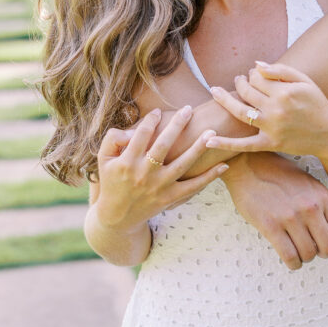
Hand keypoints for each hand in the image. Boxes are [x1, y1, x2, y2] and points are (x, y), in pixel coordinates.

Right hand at [95, 106, 228, 230]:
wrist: (117, 217)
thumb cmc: (112, 182)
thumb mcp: (103, 160)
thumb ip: (113, 139)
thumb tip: (131, 129)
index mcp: (127, 162)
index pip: (141, 135)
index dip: (151, 120)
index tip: (159, 111)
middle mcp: (144, 174)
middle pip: (163, 145)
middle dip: (177, 125)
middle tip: (189, 109)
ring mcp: (159, 187)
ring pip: (182, 164)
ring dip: (198, 147)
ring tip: (211, 132)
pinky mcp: (170, 198)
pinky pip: (193, 187)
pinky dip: (209, 177)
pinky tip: (224, 165)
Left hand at [208, 62, 327, 158]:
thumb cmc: (317, 104)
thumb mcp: (304, 81)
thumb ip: (280, 70)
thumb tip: (256, 65)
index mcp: (284, 91)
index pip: (257, 77)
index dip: (252, 74)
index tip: (254, 75)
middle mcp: (276, 109)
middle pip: (247, 92)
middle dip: (239, 83)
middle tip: (238, 80)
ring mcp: (272, 128)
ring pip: (240, 112)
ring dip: (225, 100)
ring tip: (215, 92)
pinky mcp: (270, 144)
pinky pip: (244, 145)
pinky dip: (225, 143)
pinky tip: (208, 140)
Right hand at [221, 151, 327, 270]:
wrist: (249, 164)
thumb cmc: (279, 175)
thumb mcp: (309, 184)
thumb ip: (322, 205)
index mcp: (322, 196)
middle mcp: (309, 207)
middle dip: (323, 253)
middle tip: (314, 249)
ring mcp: (290, 217)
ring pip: (309, 254)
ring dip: (305, 258)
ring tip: (298, 251)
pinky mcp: (270, 225)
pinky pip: (289, 256)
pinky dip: (293, 263)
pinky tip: (290, 259)